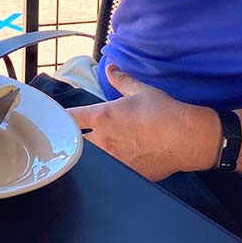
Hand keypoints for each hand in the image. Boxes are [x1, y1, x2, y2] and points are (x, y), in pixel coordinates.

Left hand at [70, 65, 219, 180]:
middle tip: (72, 137)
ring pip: (90, 160)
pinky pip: (109, 171)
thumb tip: (112, 68)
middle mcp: (103, 140)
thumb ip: (121, 80)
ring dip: (89, 154)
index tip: (54, 118)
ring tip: (92, 151)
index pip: (69, 118)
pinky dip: (108, 167)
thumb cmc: (165, 112)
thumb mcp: (141, 91)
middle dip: (72, 140)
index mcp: (103, 117)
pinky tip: (113, 162)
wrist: (187, 138)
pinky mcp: (126, 174)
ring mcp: (113, 160)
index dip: (59, 118)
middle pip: (74, 143)